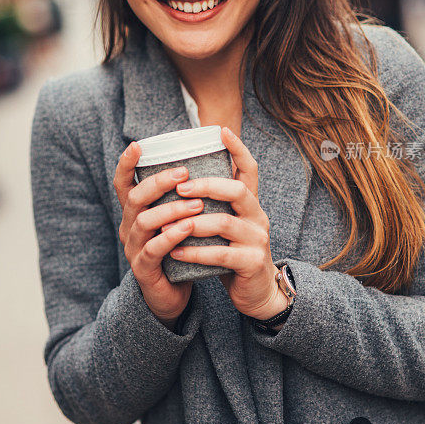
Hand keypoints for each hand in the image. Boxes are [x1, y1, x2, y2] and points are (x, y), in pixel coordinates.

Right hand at [113, 142, 204, 327]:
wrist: (173, 293)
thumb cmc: (178, 248)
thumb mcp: (175, 219)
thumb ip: (181, 195)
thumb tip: (201, 162)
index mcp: (136, 211)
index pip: (123, 183)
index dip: (126, 163)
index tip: (137, 145)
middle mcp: (129, 226)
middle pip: (135, 198)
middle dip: (159, 183)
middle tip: (184, 173)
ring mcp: (133, 248)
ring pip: (144, 222)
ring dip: (171, 210)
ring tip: (197, 204)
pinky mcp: (143, 268)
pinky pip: (153, 249)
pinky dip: (172, 236)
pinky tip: (189, 228)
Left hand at [161, 127, 282, 319]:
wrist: (256, 293)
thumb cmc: (232, 253)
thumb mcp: (225, 225)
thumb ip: (211, 206)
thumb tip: (177, 180)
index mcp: (250, 204)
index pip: (250, 169)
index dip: (238, 149)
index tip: (221, 131)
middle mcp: (257, 216)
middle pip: (236, 191)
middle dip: (207, 186)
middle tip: (180, 187)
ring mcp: (257, 240)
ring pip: (225, 223)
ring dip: (193, 223)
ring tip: (167, 226)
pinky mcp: (251, 263)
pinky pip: (220, 255)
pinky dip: (195, 252)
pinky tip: (175, 252)